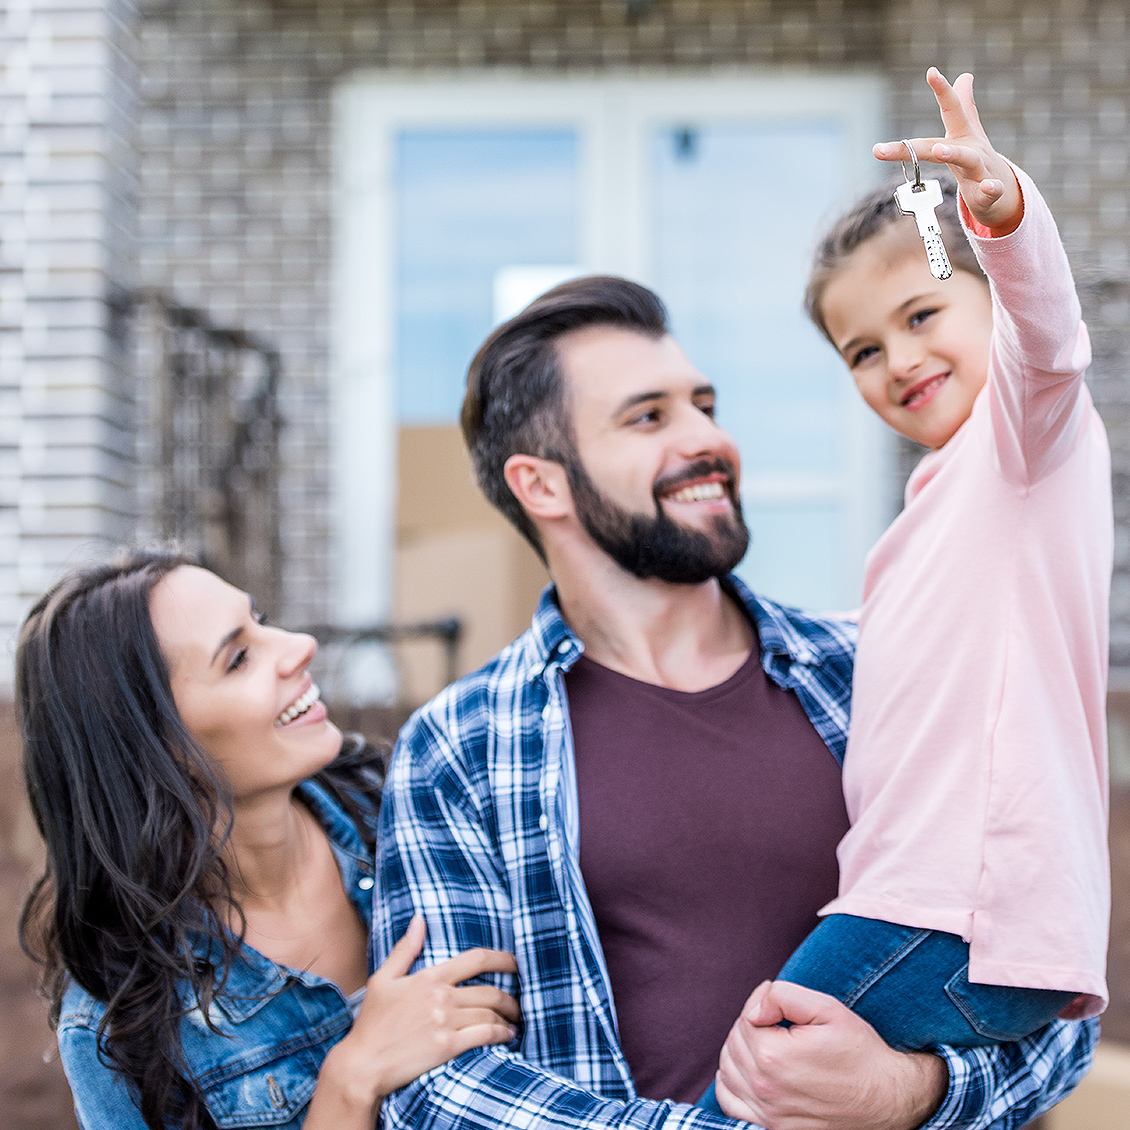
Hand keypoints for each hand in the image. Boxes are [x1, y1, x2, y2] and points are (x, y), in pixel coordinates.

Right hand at [306, 916, 519, 1128]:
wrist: (362, 1065)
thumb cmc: (371, 1023)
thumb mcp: (383, 979)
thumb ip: (405, 949)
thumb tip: (420, 918)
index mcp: (430, 977)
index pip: (476, 960)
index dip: (503, 959)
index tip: (517, 963)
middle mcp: (441, 996)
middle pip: (490, 991)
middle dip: (511, 997)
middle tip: (518, 1003)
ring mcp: (445, 1022)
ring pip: (490, 1014)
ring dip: (508, 1018)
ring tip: (513, 1022)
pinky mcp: (447, 1047)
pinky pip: (485, 1035)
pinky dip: (501, 1035)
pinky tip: (506, 1037)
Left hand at [713, 980, 947, 1129]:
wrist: (887, 1099)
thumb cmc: (859, 1051)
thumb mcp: (827, 1008)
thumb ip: (782, 996)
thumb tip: (752, 1009)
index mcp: (775, 1056)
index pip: (744, 1019)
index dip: (762, 1005)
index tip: (782, 1006)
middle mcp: (766, 1089)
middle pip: (734, 1043)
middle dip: (750, 1026)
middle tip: (778, 1022)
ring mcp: (768, 1114)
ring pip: (727, 1071)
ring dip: (739, 1051)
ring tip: (767, 1042)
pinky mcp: (773, 1129)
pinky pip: (730, 1104)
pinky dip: (731, 1083)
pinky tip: (751, 1071)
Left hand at [874, 67, 1022, 236]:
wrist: (1003, 190)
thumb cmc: (977, 158)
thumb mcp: (968, 132)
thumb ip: (963, 104)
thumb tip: (964, 75)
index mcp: (961, 136)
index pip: (951, 109)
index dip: (942, 90)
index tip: (931, 71)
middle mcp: (971, 149)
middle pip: (946, 141)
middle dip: (924, 136)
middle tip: (903, 134)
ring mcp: (981, 169)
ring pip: (969, 160)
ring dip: (954, 154)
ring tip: (939, 150)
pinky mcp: (989, 191)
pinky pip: (991, 190)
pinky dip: (990, 189)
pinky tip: (988, 187)